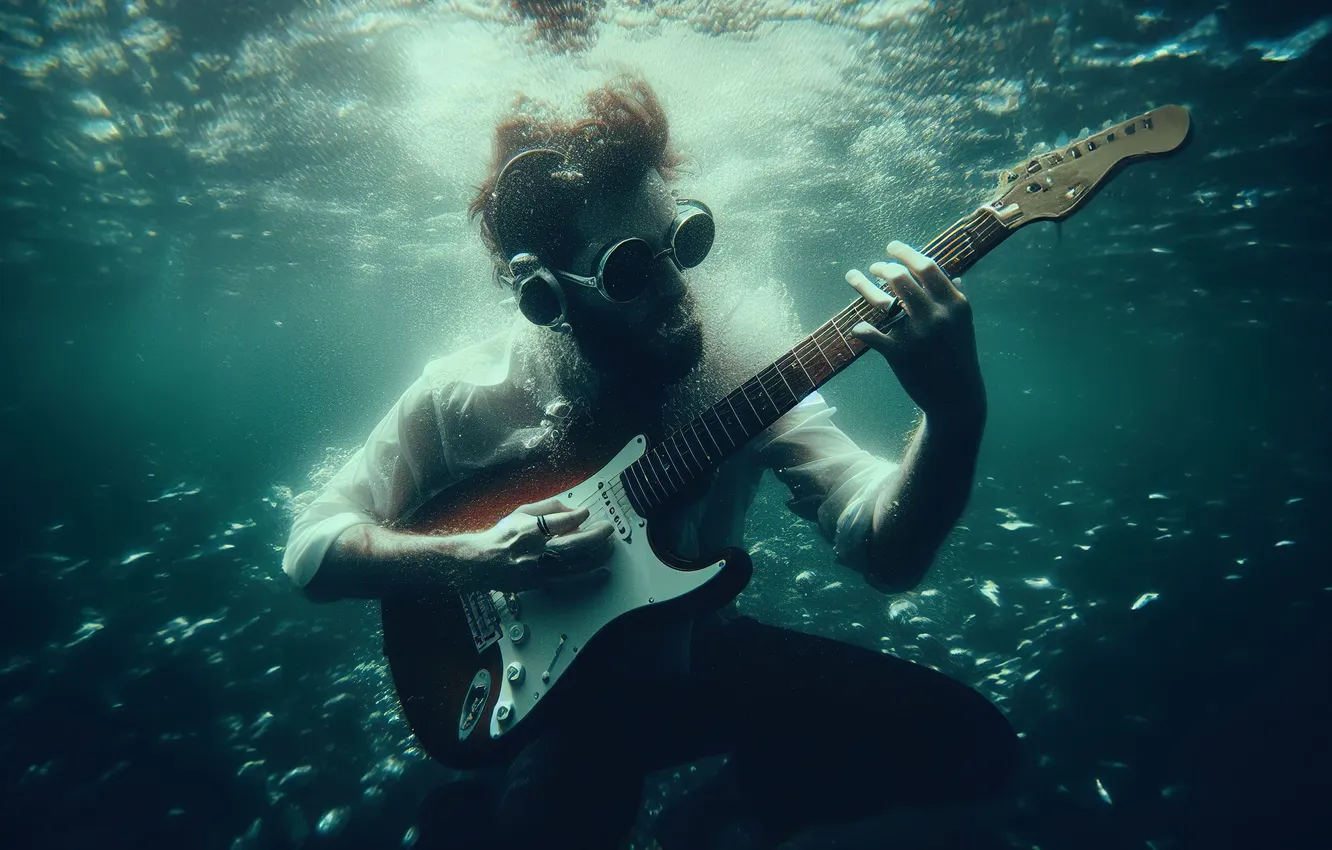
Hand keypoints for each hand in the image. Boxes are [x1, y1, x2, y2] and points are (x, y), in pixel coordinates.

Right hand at [460, 496, 614, 591]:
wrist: (483, 562)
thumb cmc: (503, 535)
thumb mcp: (522, 511)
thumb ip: (549, 506)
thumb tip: (573, 509)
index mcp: (530, 530)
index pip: (562, 521)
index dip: (579, 515)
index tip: (587, 512)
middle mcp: (537, 551)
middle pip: (576, 543)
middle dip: (597, 534)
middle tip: (608, 528)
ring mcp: (541, 570)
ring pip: (578, 563)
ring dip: (598, 553)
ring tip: (610, 545)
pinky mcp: (543, 583)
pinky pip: (572, 581)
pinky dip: (591, 577)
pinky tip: (604, 571)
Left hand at [845, 241, 985, 429]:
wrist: (956, 397)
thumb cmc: (958, 357)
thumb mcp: (964, 326)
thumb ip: (956, 300)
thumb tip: (954, 277)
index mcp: (954, 304)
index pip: (927, 266)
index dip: (905, 252)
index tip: (892, 246)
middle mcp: (936, 315)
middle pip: (900, 278)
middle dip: (883, 268)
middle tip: (875, 267)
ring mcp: (916, 334)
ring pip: (882, 300)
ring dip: (862, 285)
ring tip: (853, 276)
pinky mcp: (899, 354)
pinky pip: (870, 334)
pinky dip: (861, 329)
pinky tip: (858, 329)